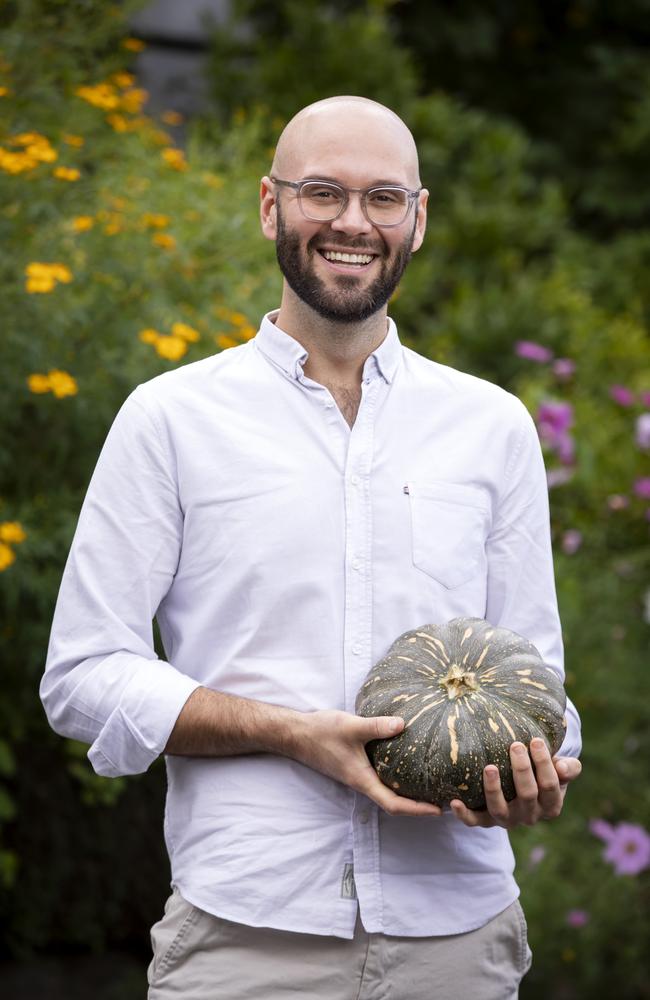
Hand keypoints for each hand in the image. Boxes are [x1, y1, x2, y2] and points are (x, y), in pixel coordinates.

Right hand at [289, 710, 441, 817]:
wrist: (295, 734)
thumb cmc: (321, 732)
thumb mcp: (351, 727)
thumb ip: (376, 726)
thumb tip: (403, 724)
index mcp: (362, 780)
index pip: (393, 805)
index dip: (417, 810)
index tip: (438, 810)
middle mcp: (361, 782)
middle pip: (393, 803)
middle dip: (417, 805)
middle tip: (442, 799)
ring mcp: (357, 774)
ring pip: (386, 790)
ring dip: (407, 793)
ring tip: (429, 784)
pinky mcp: (354, 765)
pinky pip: (379, 778)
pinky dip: (395, 778)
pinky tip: (405, 763)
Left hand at [450, 738, 581, 829]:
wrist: (522, 786)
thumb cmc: (542, 771)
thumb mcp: (559, 769)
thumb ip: (569, 768)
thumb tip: (565, 767)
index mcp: (551, 805)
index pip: (550, 786)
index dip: (544, 764)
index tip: (535, 740)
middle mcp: (530, 816)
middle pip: (527, 795)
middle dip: (522, 770)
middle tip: (515, 745)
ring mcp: (507, 820)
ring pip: (500, 810)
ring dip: (494, 790)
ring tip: (489, 767)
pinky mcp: (486, 821)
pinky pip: (474, 821)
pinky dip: (464, 814)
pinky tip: (455, 801)